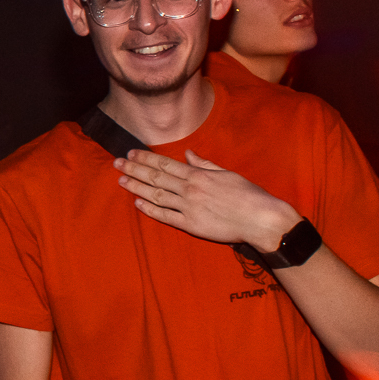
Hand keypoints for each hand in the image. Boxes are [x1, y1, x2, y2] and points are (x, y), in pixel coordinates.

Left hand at [117, 150, 298, 248]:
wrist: (261, 219)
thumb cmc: (248, 194)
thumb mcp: (226, 173)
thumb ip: (204, 164)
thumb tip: (187, 153)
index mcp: (198, 175)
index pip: (165, 164)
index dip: (145, 158)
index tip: (131, 153)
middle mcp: (190, 189)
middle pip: (155, 178)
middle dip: (134, 169)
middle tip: (117, 163)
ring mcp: (189, 208)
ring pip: (156, 195)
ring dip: (137, 187)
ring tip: (121, 180)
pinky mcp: (191, 225)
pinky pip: (166, 216)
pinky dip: (150, 210)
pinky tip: (138, 203)